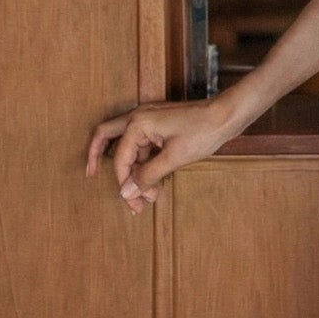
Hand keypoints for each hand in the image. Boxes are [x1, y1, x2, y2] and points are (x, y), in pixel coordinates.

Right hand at [85, 97, 235, 213]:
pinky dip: (145, 163)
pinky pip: (143, 145)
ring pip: (129, 145)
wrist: (228, 115)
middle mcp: (138, 117)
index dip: (124, 182)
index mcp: (138, 123)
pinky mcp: (160, 125)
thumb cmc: (203, 132)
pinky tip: (154, 182)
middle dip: (99, 157)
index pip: (121, 158)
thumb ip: (148, 176)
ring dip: (133, 169)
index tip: (132, 201)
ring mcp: (149, 120)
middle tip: (91, 174)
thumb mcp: (174, 158)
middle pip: (107, 136)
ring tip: (146, 195)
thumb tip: (126, 193)